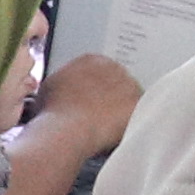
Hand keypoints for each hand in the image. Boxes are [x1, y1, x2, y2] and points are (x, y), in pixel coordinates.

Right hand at [17, 51, 141, 165]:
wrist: (67, 127)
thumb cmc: (54, 111)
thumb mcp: (52, 86)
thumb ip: (65, 82)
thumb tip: (66, 90)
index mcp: (92, 60)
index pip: (103, 72)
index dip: (100, 91)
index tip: (96, 103)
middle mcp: (114, 67)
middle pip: (120, 83)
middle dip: (114, 99)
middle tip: (104, 118)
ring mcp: (129, 83)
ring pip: (132, 98)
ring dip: (124, 111)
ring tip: (110, 129)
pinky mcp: (139, 102)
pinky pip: (142, 113)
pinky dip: (133, 123)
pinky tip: (121, 133)